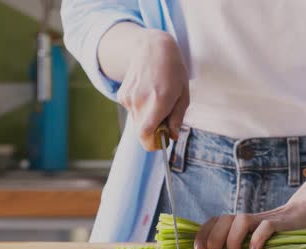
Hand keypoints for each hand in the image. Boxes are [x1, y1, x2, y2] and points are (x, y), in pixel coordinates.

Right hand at [112, 28, 188, 150]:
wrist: (152, 48)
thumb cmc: (173, 70)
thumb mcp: (183, 94)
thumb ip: (177, 117)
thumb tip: (173, 136)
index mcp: (159, 100)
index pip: (147, 134)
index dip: (154, 144)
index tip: (162, 141)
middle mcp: (141, 100)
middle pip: (142, 132)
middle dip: (154, 133)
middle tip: (166, 121)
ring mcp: (128, 98)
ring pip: (138, 122)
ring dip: (148, 119)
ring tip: (157, 100)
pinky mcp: (122, 96)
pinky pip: (133, 112)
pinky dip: (141, 110)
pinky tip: (148, 93)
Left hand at [194, 197, 305, 248]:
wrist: (305, 214)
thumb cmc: (277, 232)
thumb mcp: (254, 238)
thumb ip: (239, 244)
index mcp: (240, 222)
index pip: (216, 220)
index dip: (204, 232)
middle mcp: (249, 218)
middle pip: (224, 220)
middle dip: (214, 239)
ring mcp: (264, 218)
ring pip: (241, 220)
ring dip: (233, 240)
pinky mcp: (279, 223)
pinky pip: (265, 227)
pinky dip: (257, 238)